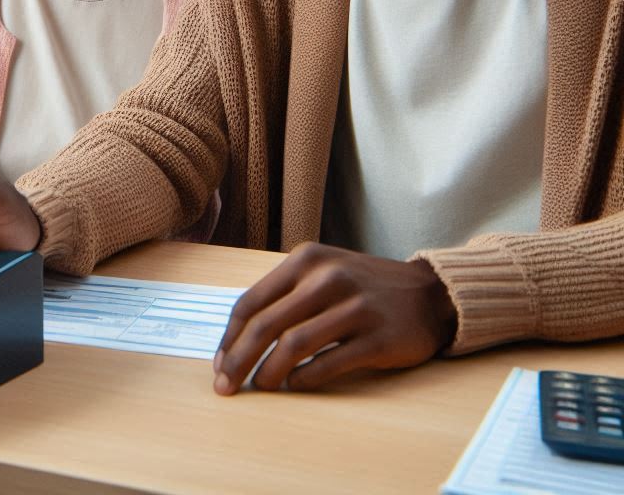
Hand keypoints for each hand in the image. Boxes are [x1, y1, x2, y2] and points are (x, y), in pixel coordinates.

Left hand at [213, 243, 456, 394]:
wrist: (429, 293)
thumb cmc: (363, 287)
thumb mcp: (322, 272)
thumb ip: (286, 296)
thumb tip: (239, 338)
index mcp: (306, 260)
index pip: (251, 302)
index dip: (230, 337)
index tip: (219, 365)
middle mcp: (327, 277)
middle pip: (266, 325)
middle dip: (239, 360)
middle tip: (226, 387)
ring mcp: (354, 306)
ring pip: (293, 344)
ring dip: (269, 372)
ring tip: (261, 387)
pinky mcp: (378, 336)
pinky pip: (329, 363)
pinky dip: (305, 379)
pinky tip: (296, 385)